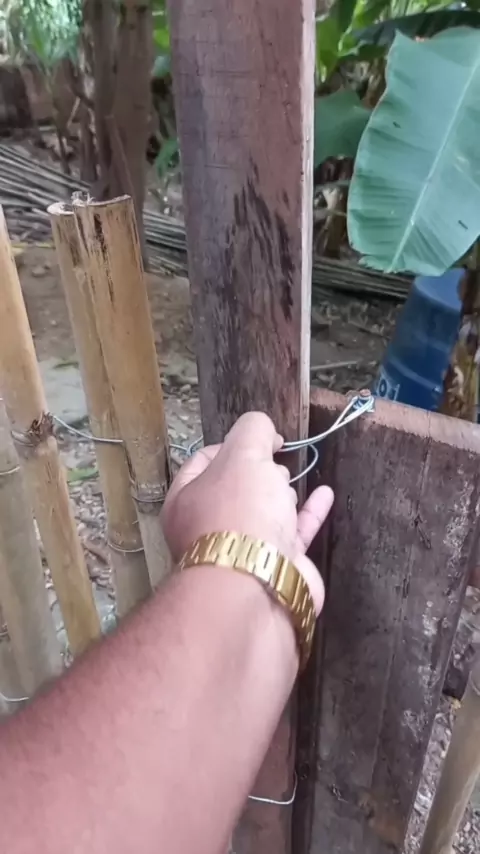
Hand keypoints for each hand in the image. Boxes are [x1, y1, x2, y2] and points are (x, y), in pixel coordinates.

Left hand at [162, 412, 333, 613]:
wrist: (258, 586)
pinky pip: (294, 533)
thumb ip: (253, 431)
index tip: (261, 437)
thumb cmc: (239, 513)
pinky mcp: (277, 567)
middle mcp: (210, 527)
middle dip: (255, 470)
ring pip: (263, 514)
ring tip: (297, 472)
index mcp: (186, 500)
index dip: (231, 444)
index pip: (203, 461)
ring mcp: (245, 550)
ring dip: (280, 492)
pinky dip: (309, 513)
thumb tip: (263, 430)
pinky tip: (325, 494)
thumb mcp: (243, 454)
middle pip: (234, 489)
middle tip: (276, 457)